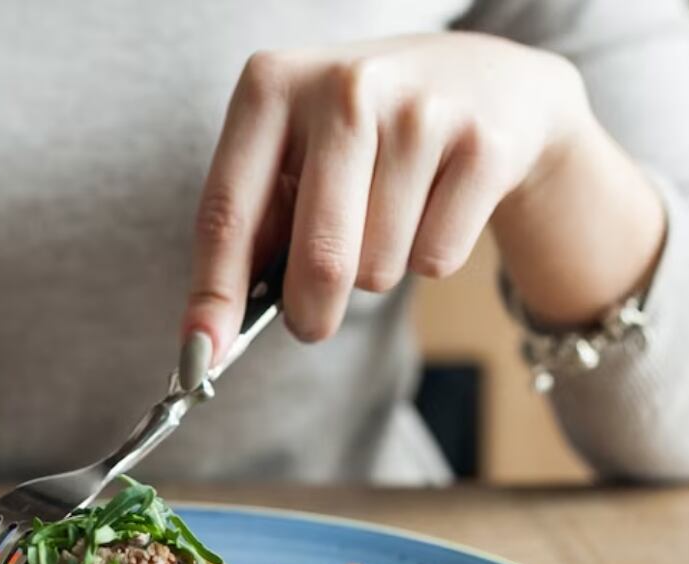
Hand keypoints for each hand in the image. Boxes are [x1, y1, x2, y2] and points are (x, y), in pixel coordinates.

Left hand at [182, 34, 606, 355]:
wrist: (487, 80)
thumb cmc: (364, 134)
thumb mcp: (295, 151)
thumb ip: (254, 227)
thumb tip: (211, 335)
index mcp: (273, 85)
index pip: (228, 212)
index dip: (214, 295)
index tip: (201, 357)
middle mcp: (344, 88)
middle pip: (319, 259)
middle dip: (310, 312)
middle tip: (311, 320)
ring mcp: (420, 113)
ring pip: (379, 269)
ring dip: (377, 270)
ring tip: (391, 212)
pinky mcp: (483, 146)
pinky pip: (435, 260)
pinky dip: (429, 256)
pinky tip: (436, 203)